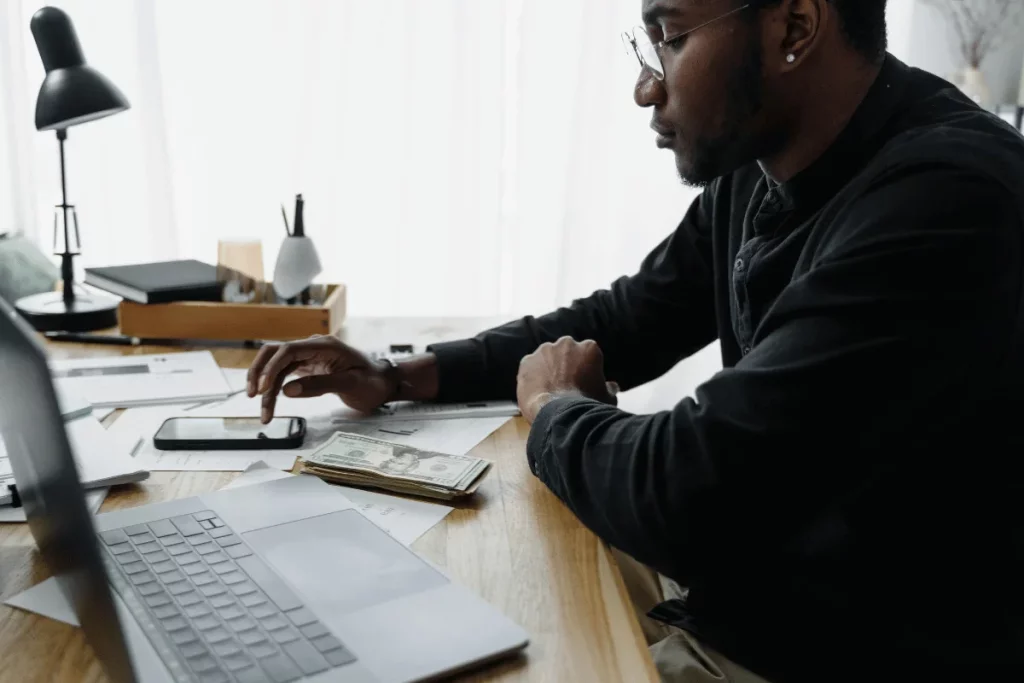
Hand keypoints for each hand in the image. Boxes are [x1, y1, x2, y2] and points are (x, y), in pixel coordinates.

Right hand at [247, 335, 391, 422]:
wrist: (383, 382)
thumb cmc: (372, 382)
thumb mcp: (351, 385)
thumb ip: (320, 385)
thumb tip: (288, 390)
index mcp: (324, 345)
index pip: (288, 350)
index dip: (272, 368)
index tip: (263, 389)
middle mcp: (313, 347)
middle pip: (275, 353)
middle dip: (259, 373)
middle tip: (253, 395)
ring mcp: (309, 357)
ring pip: (277, 367)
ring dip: (266, 387)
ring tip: (265, 414)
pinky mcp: (308, 368)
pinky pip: (284, 375)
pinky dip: (275, 389)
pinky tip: (271, 404)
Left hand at [516, 336, 618, 422]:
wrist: (561, 415)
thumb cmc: (588, 406)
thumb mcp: (607, 398)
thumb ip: (609, 388)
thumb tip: (612, 386)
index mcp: (589, 348)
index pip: (587, 354)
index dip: (584, 369)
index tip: (582, 383)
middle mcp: (566, 343)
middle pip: (566, 352)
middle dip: (565, 365)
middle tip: (565, 385)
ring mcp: (544, 351)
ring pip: (546, 358)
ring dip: (548, 369)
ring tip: (550, 390)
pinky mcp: (526, 361)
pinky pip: (529, 367)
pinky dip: (532, 377)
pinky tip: (537, 392)